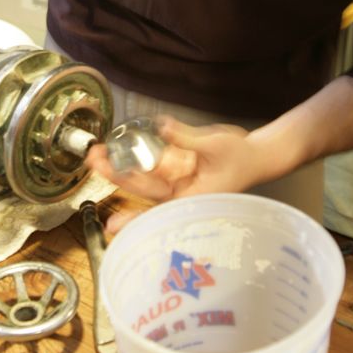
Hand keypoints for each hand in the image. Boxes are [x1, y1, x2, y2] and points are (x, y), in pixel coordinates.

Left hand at [86, 116, 273, 231]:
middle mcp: (182, 195)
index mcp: (194, 198)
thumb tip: (163, 127)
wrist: (256, 156)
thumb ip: (187, 138)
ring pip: (144, 179)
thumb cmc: (242, 158)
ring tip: (99, 155)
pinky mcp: (177, 172)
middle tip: (96, 162)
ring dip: (121, 167)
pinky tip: (117, 154)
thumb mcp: (216, 145)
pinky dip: (136, 162)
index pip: (159, 209)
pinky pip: (153, 169)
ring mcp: (178, 184)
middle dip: (118, 176)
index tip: (112, 225)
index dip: (135, 218)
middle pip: (144, 189)